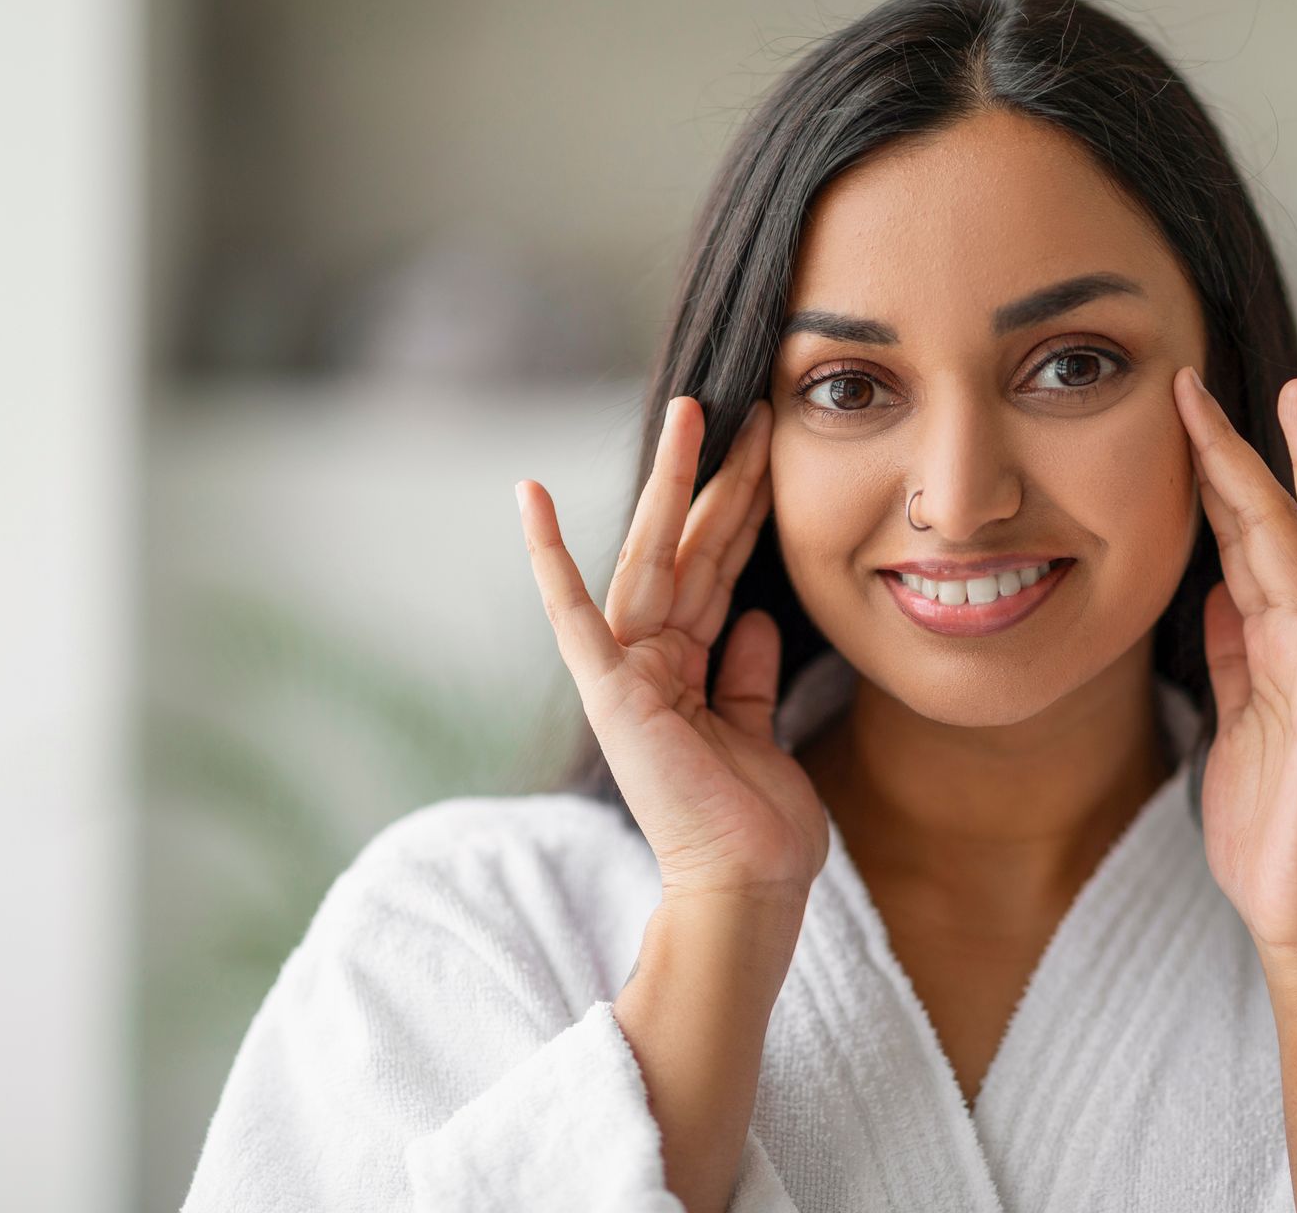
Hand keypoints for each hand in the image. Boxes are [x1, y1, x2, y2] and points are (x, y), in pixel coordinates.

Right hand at [516, 395, 827, 906]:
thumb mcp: (761, 734)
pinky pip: (575, 616)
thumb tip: (759, 621)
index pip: (720, 570)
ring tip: (688, 411)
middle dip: (722, 476)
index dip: (744, 508)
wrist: (749, 892)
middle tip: (749, 404)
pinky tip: (526, 497)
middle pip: (693, 549)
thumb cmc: (759, 828)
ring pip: (656, 559)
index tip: (770, 448)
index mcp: (690, 670)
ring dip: (673, 484)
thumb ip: (749, 676)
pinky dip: (549, 559)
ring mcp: (629, 673)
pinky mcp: (612, 693)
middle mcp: (656, 661)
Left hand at [1173, 368, 1296, 960]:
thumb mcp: (1230, 717)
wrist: (1292, 911)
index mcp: (1272, 642)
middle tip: (1208, 381)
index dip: (1209, 476)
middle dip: (1247, 452)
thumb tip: (1218, 590)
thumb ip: (1231, 651)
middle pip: (1279, 526)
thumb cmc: (1268, 822)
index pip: (1239, 540)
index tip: (1174, 416)